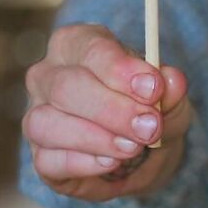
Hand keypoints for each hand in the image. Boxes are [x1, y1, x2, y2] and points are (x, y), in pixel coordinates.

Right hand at [23, 24, 190, 201]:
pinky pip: (48, 160)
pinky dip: (83, 163)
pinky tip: (111, 163)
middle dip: (113, 109)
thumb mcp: (167, 96)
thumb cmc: (145, 107)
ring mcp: (36, 115)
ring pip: (47, 123)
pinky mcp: (39, 156)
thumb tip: (171, 81)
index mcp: (78, 43)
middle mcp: (48, 75)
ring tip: (133, 148)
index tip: (153, 88)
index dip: (121, 70)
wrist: (141, 152)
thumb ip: (170, 88)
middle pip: (66, 86)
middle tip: (150, 127)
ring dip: (97, 138)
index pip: (92, 49)